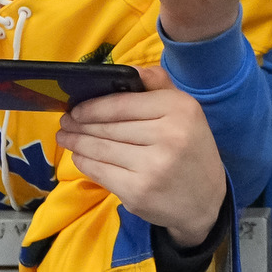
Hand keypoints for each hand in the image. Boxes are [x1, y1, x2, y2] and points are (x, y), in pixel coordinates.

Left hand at [56, 64, 226, 245]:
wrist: (206, 200)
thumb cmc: (190, 148)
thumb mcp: (185, 110)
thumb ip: (158, 84)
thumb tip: (124, 70)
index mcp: (179, 108)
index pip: (123, 104)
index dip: (94, 106)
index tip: (76, 107)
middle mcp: (168, 135)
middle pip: (109, 127)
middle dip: (80, 124)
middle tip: (64, 122)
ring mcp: (152, 166)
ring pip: (101, 149)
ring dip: (77, 142)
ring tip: (65, 137)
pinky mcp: (138, 192)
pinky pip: (100, 172)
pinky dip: (84, 163)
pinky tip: (78, 156)